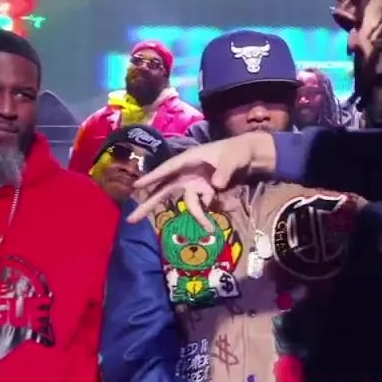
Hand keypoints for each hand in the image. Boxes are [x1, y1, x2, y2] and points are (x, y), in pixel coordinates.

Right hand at [128, 131, 276, 227]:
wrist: (250, 156)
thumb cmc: (237, 151)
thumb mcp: (233, 158)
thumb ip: (224, 170)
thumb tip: (213, 187)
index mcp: (190, 159)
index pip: (168, 168)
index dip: (152, 177)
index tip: (136, 185)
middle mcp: (187, 173)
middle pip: (164, 189)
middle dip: (149, 204)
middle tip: (131, 220)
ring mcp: (195, 183)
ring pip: (189, 203)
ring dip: (199, 216)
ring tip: (210, 229)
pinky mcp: (204, 191)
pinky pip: (203, 205)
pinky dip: (211, 211)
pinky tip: (230, 206)